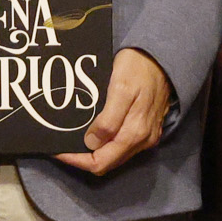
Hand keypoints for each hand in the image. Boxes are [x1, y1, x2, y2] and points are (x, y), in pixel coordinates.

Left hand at [61, 48, 174, 177]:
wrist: (163, 57)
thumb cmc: (138, 68)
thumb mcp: (121, 89)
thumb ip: (109, 120)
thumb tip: (92, 143)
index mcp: (135, 134)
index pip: (101, 162)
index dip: (77, 160)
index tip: (57, 150)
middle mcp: (142, 141)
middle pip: (107, 163)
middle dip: (83, 158)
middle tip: (62, 144)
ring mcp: (146, 137)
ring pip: (114, 156)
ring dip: (93, 151)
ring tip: (73, 137)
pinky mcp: (146, 130)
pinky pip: (121, 145)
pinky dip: (105, 143)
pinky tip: (93, 131)